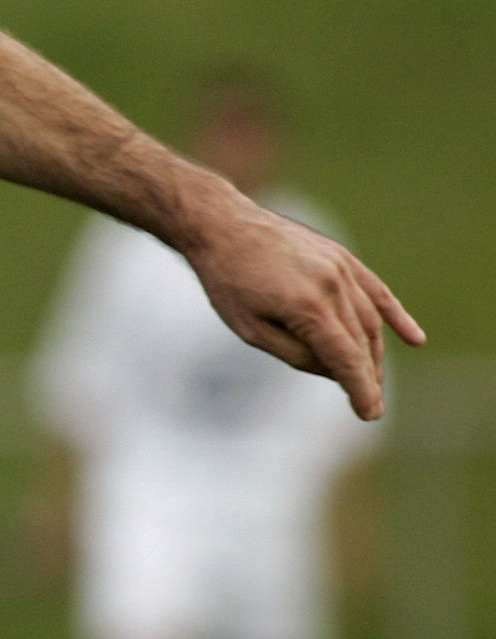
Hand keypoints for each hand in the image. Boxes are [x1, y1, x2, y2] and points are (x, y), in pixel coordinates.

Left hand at [180, 196, 423, 420]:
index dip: (360, 389)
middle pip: (361, 342)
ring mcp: (340, 267)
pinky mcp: (341, 256)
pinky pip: (376, 290)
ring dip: (374, 352)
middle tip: (369, 403)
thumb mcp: (250, 329)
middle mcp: (331, 285)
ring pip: (369, 320)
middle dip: (367, 376)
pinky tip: (414, 338)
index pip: (345, 358)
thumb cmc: (228, 281)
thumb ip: (296, 354)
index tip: (369, 413)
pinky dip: (395, 315)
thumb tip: (336, 373)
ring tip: (373, 379)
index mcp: (307, 306)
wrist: (222, 225)